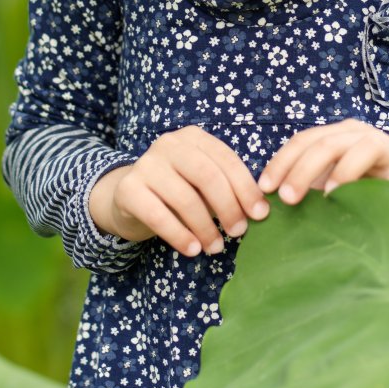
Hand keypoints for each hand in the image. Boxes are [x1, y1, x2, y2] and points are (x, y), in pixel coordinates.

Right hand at [88, 125, 269, 258]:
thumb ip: (227, 189)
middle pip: (207, 176)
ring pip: (184, 198)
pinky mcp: (128, 189)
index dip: (246, 188)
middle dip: (228, 207)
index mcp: (193, 138)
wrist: (128, 197)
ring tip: (215, 247)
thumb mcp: (202, 184)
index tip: (260, 214)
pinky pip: (158, 215)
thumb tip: (259, 210)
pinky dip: (179, 235)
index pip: (226, 160)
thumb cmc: (177, 191)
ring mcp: (145, 164)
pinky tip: (192, 249)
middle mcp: (168, 144)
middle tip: (238, 232)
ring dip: (205, 228)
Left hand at [258, 121, 388, 210]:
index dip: (281, 162)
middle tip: (288, 198)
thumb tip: (271, 207)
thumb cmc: (369, 181)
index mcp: (337, 136)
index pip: (303, 141)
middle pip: (326, 144)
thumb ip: (310, 186)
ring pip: (364, 148)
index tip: (265, 188)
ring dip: (344, 171)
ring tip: (328, 197)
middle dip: (302, 170)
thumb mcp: (336, 179)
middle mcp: (360, 136)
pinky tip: (377, 202)